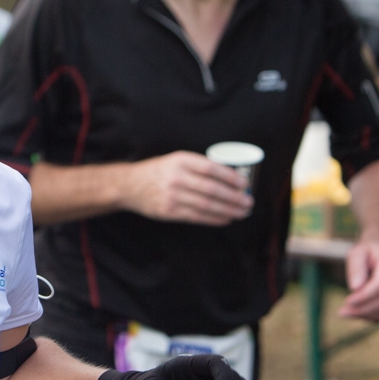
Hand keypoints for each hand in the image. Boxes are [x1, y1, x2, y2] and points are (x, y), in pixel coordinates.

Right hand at [119, 152, 252, 224]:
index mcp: (180, 160)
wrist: (130, 186)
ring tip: (241, 212)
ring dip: (228, 210)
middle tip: (248, 202)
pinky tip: (226, 219)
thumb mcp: (175, 161)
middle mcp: (176, 177)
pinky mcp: (169, 211)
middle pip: (211, 189)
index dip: (230, 177)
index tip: (244, 184)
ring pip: (206, 205)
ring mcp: (172, 196)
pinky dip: (214, 219)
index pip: (211, 168)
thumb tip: (230, 179)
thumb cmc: (158, 172)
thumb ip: (198, 167)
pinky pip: (196, 217)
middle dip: (234, 197)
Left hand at [338, 237, 378, 320]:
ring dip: (364, 315)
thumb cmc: (366, 252)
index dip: (364, 296)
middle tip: (342, 312)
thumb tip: (355, 288)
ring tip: (345, 313)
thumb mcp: (356, 253)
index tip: (347, 301)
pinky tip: (355, 313)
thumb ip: (356, 268)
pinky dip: (370, 317)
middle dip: (362, 309)